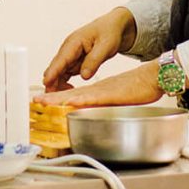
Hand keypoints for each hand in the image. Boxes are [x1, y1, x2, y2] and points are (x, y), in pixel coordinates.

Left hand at [32, 62, 162, 108]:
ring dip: (60, 98)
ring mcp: (104, 91)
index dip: (56, 98)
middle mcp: (97, 90)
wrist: (153, 77)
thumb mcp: (118, 98)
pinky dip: (82, 100)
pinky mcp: (112, 94)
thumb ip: (106, 104)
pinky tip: (71, 101)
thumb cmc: (139, 88)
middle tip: (35, 101)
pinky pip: (94, 98)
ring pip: (78, 95)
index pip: (73, 95)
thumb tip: (94, 112)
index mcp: (97, 92)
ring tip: (44, 101)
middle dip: (52, 98)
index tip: (42, 101)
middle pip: (70, 94)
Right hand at [42, 7, 136, 91]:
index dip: (53, 72)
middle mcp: (69, 49)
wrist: (114, 26)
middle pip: (56, 68)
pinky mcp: (75, 61)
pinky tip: (70, 90)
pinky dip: (65, 82)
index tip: (46, 83)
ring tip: (63, 98)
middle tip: (53, 99)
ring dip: (58, 84)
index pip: (61, 59)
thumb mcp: (106, 46)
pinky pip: (66, 74)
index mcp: (74, 42)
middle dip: (52, 82)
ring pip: (59, 73)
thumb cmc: (109, 32)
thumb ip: (94, 61)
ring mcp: (71, 56)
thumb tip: (84, 76)